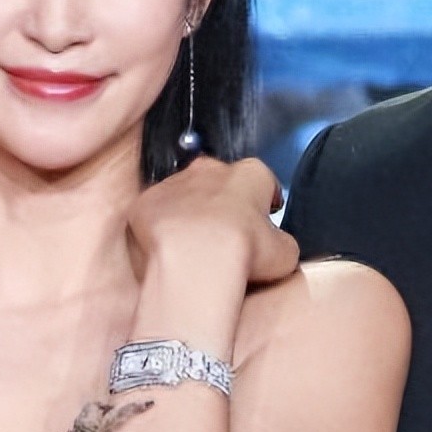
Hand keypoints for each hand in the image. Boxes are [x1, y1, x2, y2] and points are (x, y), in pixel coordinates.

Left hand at [128, 156, 297, 286]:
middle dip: (224, 202)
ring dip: (191, 214)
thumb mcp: (285, 253)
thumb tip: (279, 249)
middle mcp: (210, 170)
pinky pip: (156, 212)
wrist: (193, 261)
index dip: (265, 202)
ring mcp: (175, 183)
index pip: (263, 181)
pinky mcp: (147, 202)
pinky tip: (170, 249)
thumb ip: (282, 243)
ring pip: (185, 194)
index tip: (266, 216)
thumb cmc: (241, 252)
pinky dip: (162, 227)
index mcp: (250, 174)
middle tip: (228, 235)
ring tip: (196, 247)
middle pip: (220, 181)